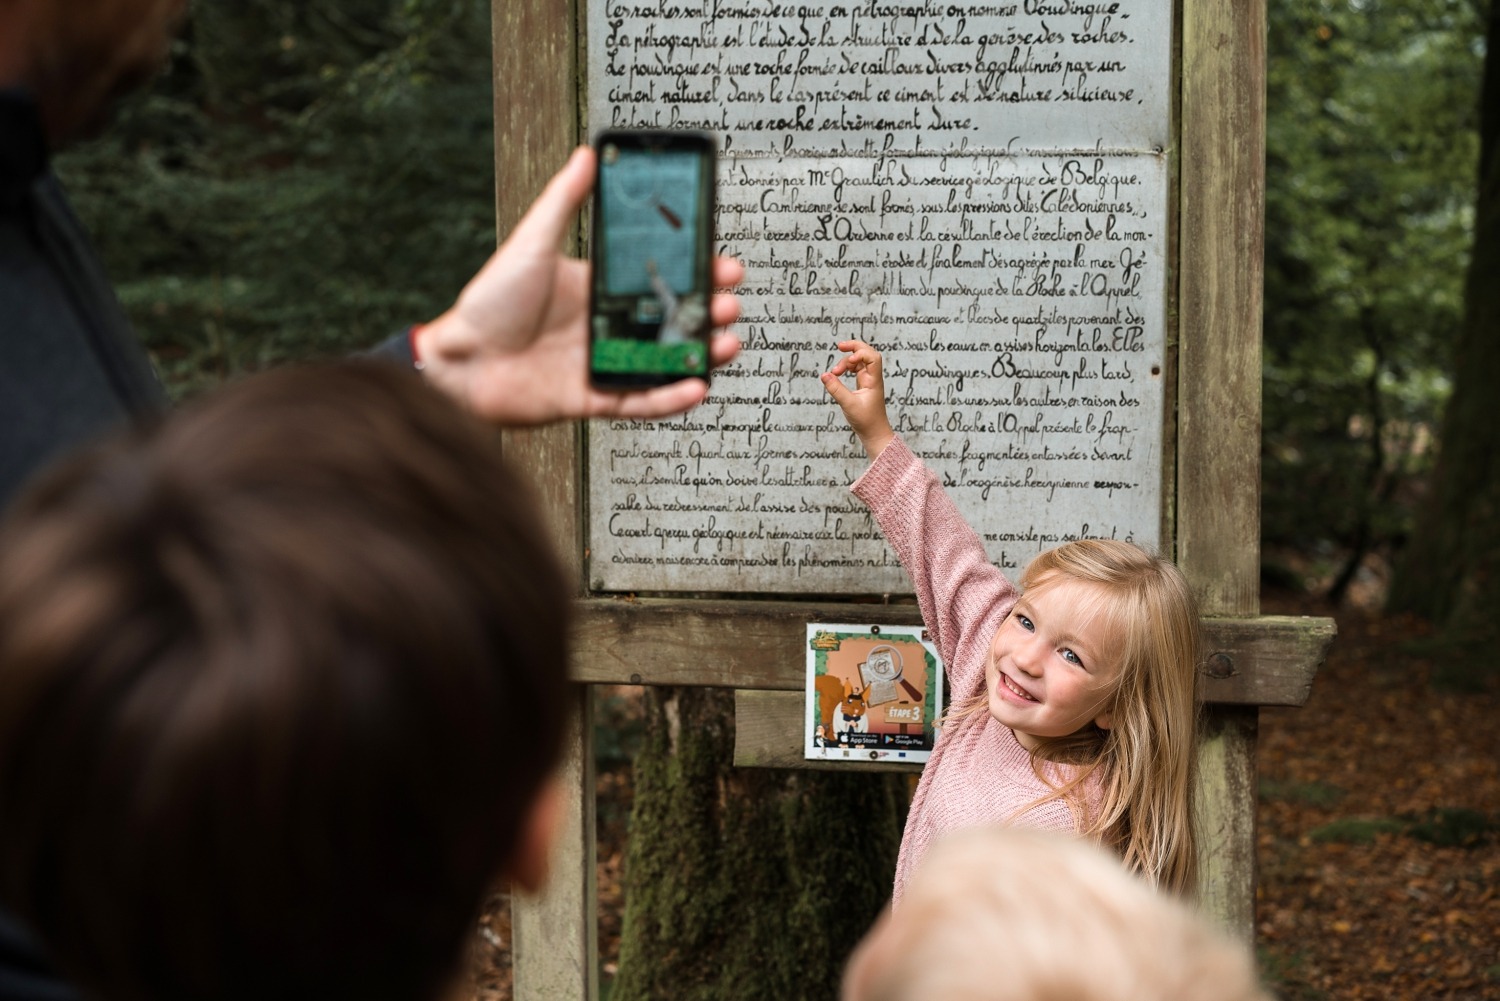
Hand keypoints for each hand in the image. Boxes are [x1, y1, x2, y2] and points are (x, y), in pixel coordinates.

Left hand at [413, 146, 743, 423]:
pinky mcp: (592, 400)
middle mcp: (604, 328)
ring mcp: (601, 365)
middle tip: (731, 302)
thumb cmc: (487, 302)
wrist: (458, 361)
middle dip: (705, 312)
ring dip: (699, 355)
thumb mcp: (532, 243)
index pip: (658, 279)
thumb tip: (588, 154)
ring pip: (664, 362)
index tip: (724, 263)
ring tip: (728, 343)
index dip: (694, 273)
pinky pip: (639, 401)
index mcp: (597, 290)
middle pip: (669, 321)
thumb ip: (563, 201)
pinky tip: (697, 386)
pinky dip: (670, 398)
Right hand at [821, 340, 893, 458]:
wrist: (874, 433)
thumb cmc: (866, 421)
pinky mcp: (863, 384)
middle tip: (839, 346)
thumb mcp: (848, 404)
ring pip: (859, 361)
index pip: (872, 357)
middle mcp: (873, 377)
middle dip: (854, 347)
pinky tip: (837, 374)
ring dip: (846, 361)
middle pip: (867, 353)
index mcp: (874, 380)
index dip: (860, 353)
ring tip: (834, 372)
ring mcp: (868, 380)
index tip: (848, 362)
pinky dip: (846, 368)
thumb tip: (824, 375)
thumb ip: (836, 389)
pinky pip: (856, 369)